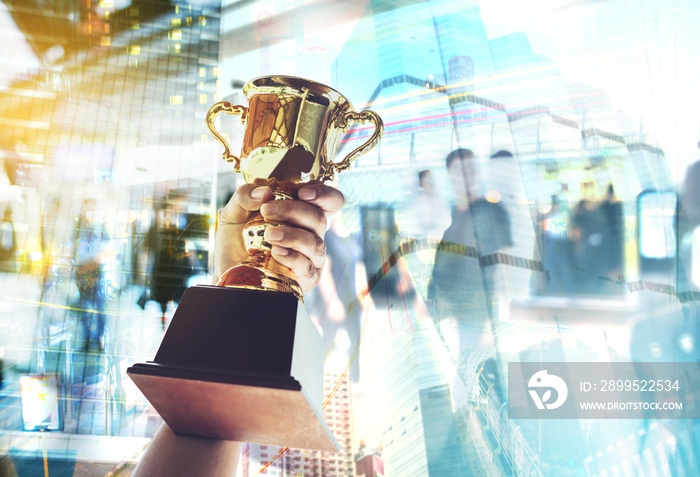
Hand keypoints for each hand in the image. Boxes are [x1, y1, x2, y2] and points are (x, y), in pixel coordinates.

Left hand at [214, 181, 344, 291]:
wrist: (227, 269)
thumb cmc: (237, 240)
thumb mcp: (234, 212)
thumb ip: (245, 196)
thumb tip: (265, 191)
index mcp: (302, 213)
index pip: (329, 201)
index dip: (323, 193)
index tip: (302, 192)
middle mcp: (311, 233)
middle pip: (320, 218)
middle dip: (294, 210)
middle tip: (267, 210)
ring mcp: (311, 256)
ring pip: (315, 243)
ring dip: (293, 235)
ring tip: (269, 234)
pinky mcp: (306, 277)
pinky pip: (307, 266)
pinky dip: (293, 257)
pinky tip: (276, 252)